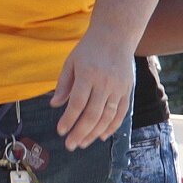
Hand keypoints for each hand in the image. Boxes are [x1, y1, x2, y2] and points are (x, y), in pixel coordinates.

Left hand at [51, 34, 136, 149]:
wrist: (115, 37)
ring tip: (82, 143)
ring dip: (94, 133)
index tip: (60, 131)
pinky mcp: (128, 90)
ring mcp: (119, 88)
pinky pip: (121, 113)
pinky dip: (112, 126)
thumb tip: (54, 105)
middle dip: (80, 132)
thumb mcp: (70, 62)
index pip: (77, 104)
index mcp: (88, 75)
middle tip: (70, 145)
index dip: (68, 120)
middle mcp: (105, 83)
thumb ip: (63, 84)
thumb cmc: (88, 50)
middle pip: (92, 114)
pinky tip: (101, 136)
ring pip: (107, 117)